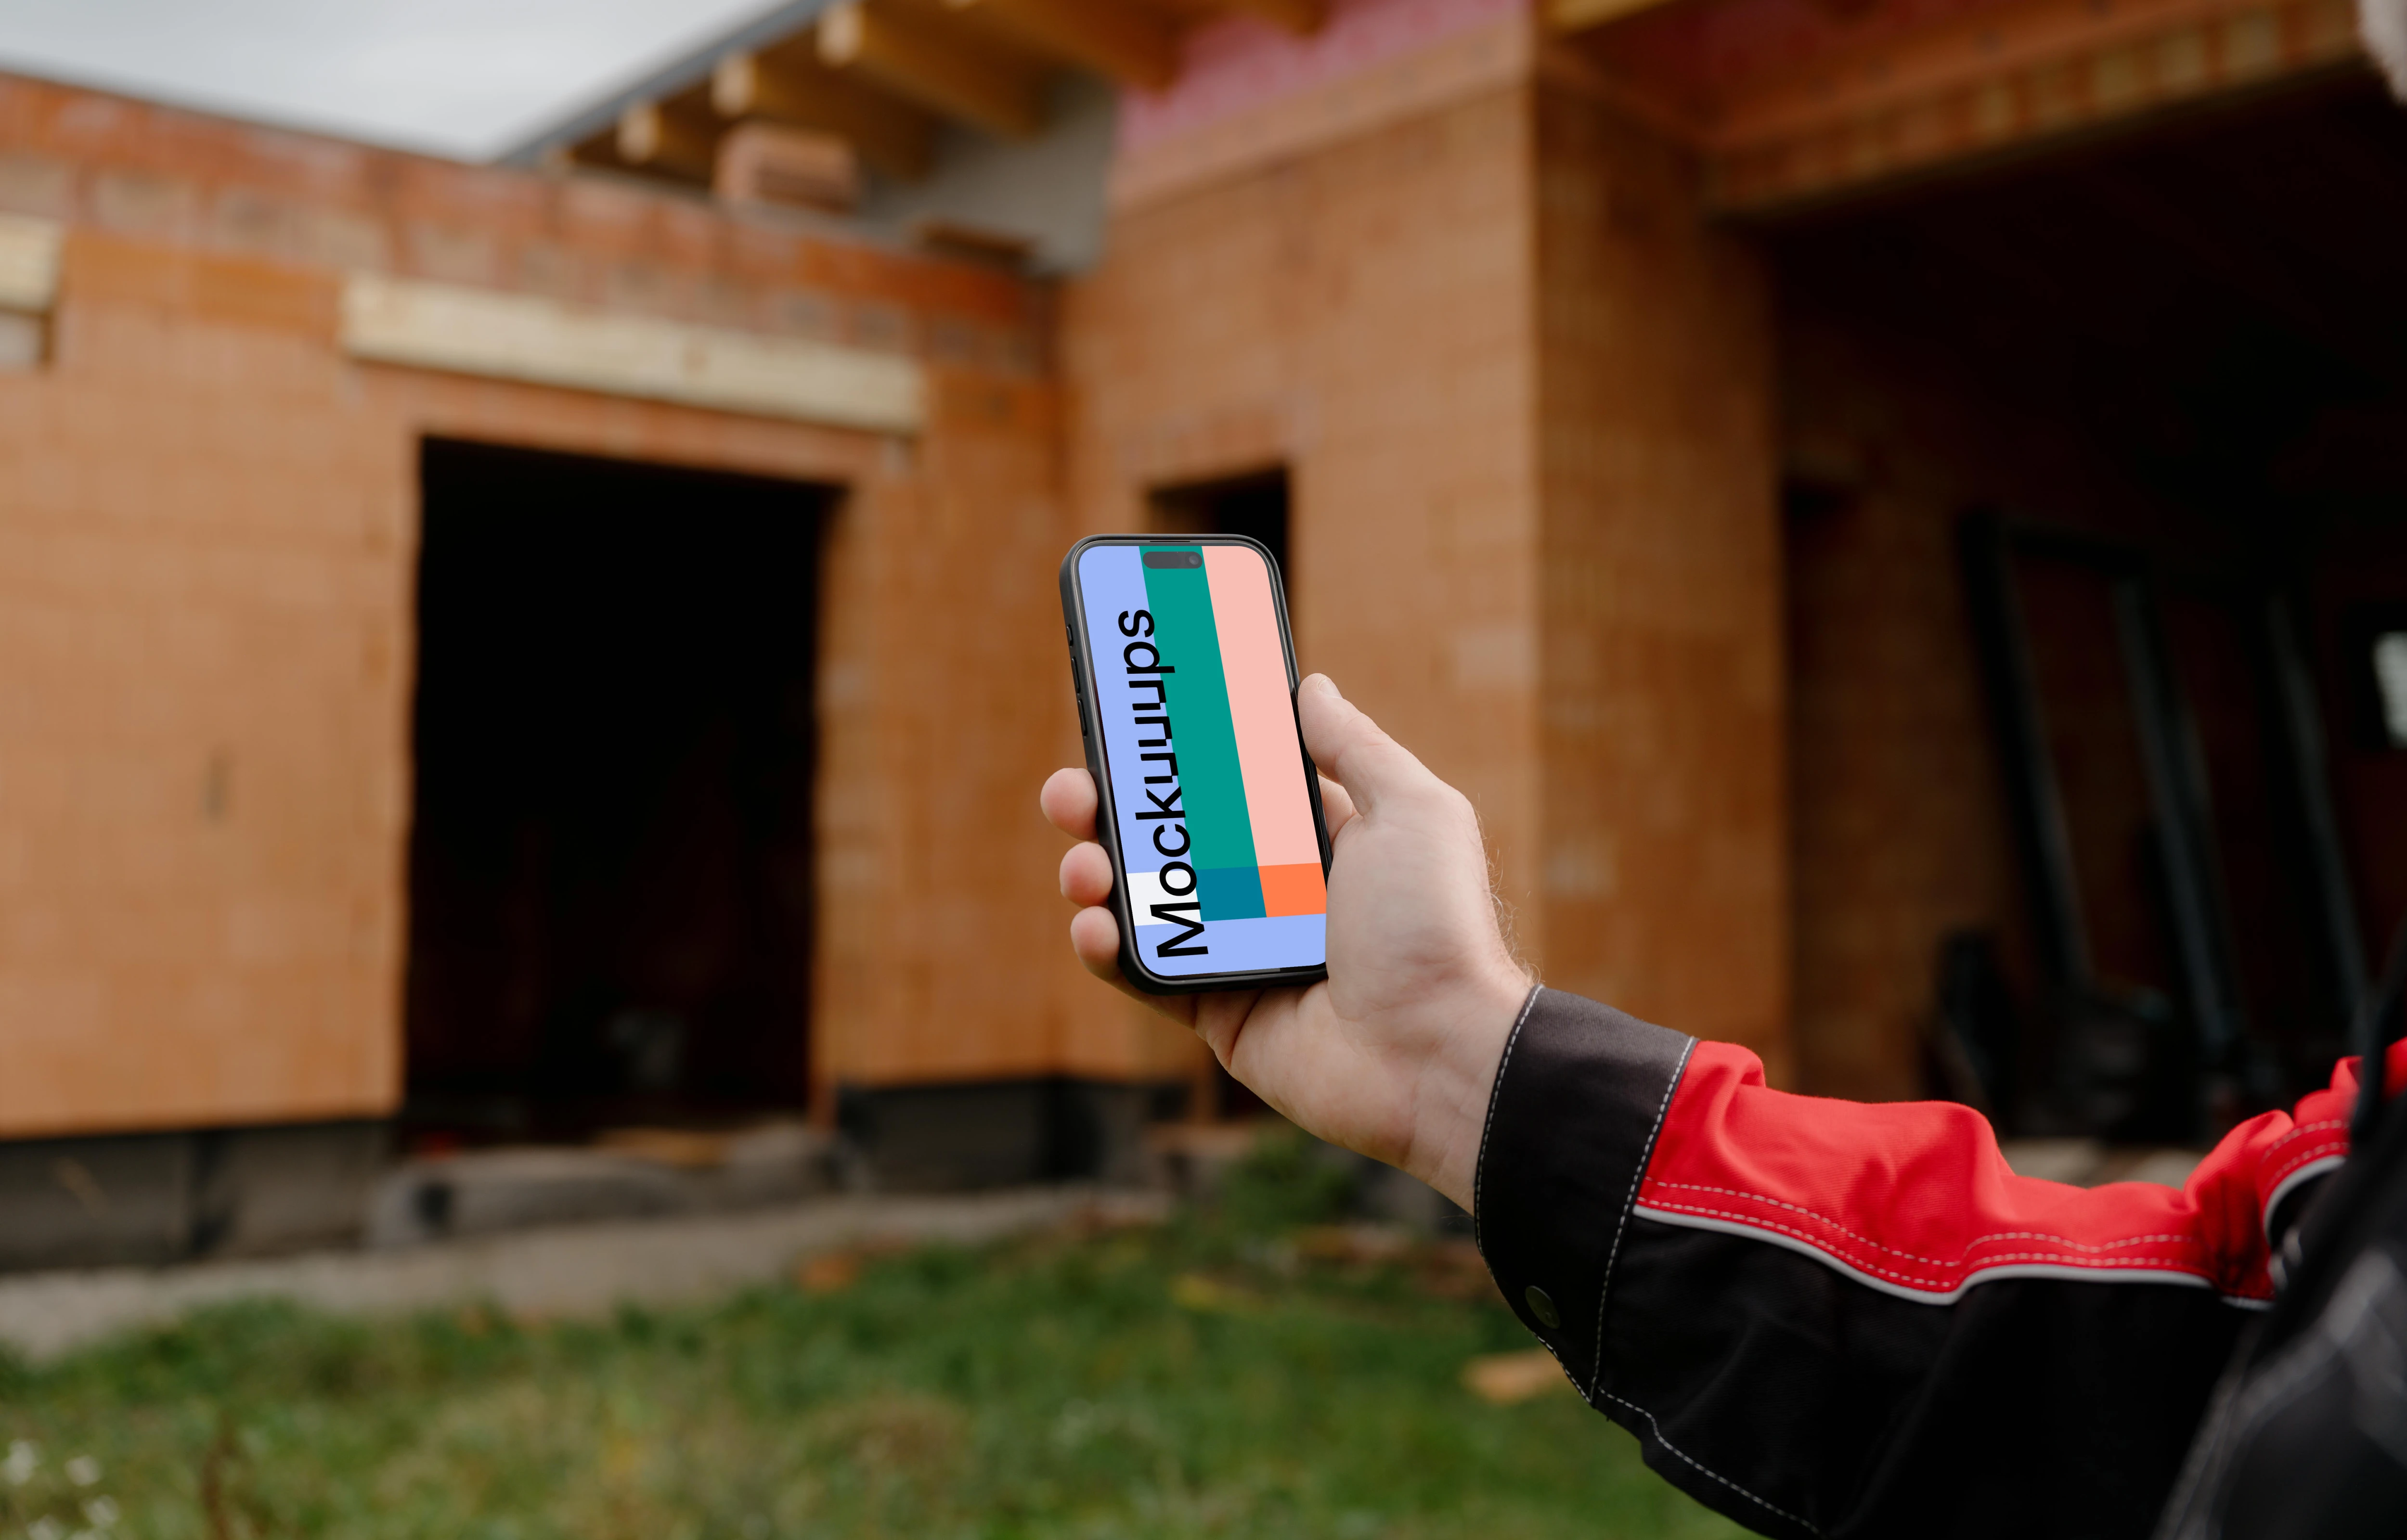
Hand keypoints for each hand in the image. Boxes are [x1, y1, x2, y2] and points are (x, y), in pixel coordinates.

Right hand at [1040, 673, 1529, 1211]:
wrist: (1438, 1051)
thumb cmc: (1434, 927)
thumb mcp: (1411, 810)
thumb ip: (1353, 747)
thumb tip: (1310, 687)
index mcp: (1318, 838)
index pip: (1230, 780)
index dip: (1179, 750)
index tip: (1130, 715)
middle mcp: (1274, 890)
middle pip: (1172, 835)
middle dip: (1112, 807)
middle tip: (1072, 790)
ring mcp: (1241, 951)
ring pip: (1145, 901)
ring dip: (1097, 874)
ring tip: (1083, 865)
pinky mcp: (1217, 1010)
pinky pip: (1145, 974)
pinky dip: (1107, 948)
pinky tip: (1095, 924)